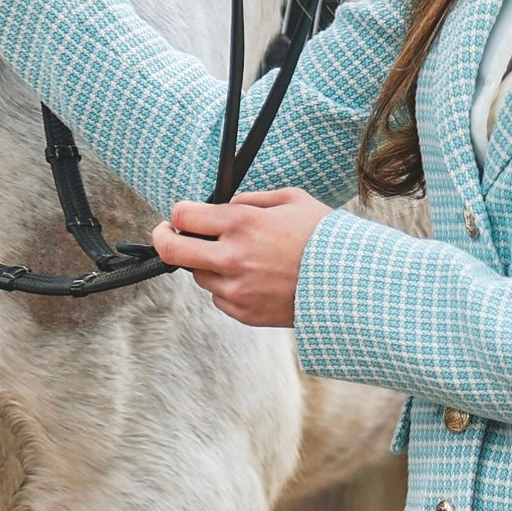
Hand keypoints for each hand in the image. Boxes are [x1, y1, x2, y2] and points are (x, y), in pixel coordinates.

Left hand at [152, 187, 331, 329]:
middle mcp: (232, 257)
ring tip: (235, 258)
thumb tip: (226, 203)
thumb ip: (252, 198)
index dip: (177, 214)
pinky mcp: (243, 312)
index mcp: (242, 224)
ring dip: (205, 264)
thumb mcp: (292, 199)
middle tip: (166, 235)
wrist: (348, 284)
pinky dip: (227, 287)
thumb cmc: (324, 238)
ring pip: (197, 275)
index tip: (180, 217)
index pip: (183, 216)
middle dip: (163, 239)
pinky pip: (218, 297)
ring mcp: (235, 288)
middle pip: (172, 250)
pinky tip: (252, 278)